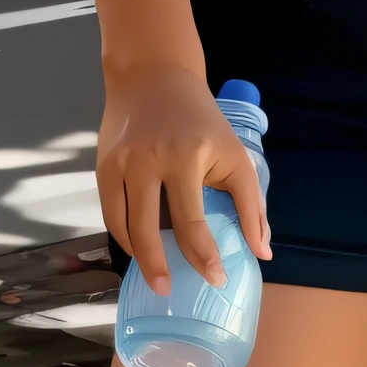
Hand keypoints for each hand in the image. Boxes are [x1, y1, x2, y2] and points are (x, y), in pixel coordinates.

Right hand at [96, 62, 272, 295]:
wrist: (155, 75)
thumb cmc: (202, 120)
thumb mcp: (234, 154)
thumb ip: (251, 204)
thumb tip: (263, 252)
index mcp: (189, 156)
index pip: (193, 222)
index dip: (205, 257)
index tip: (216, 280)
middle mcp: (152, 159)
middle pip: (149, 230)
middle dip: (160, 267)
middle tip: (169, 291)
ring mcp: (123, 162)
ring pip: (123, 226)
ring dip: (138, 256)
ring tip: (154, 274)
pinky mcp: (104, 165)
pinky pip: (109, 212)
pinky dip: (122, 235)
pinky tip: (138, 246)